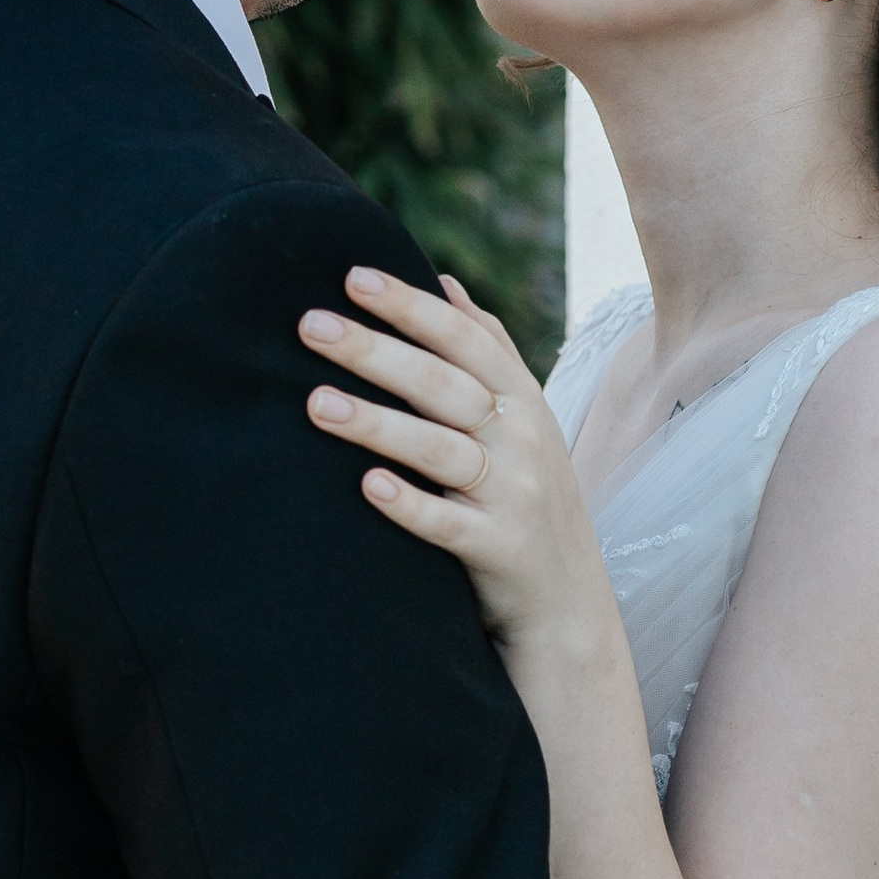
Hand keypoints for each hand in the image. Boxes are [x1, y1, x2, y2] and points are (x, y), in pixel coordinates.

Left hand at [299, 266, 616, 671]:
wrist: (569, 600)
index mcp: (522, 400)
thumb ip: (489, 350)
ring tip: (316, 403)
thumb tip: (445, 283)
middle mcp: (523, 441)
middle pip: (443, 385)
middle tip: (310, 325)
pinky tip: (368, 488)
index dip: (411, 307)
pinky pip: (448, 525)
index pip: (463, 339)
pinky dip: (411, 505)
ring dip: (377, 424)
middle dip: (375, 352)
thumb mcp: (525, 418)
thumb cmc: (530, 494)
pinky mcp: (499, 550)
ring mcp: (514, 496)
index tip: (353, 277)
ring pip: (440, 450)